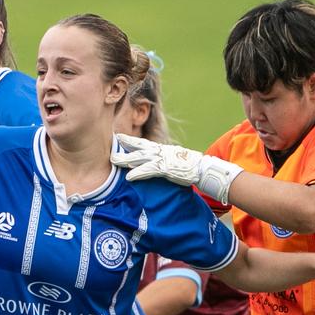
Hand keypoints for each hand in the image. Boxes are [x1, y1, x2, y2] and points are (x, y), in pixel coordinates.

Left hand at [111, 133, 243, 203]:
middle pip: (139, 147)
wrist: (203, 168)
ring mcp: (162, 159)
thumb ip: (164, 159)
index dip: (131, 141)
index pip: (144, 143)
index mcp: (162, 149)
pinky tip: (128, 176)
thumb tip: (157, 162)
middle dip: (125, 145)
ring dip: (126, 159)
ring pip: (140, 158)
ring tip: (114, 161)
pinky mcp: (165, 169)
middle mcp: (160, 152)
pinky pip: (148, 171)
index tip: (119, 138)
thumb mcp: (174, 159)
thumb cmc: (190, 166)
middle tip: (111, 144)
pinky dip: (138, 173)